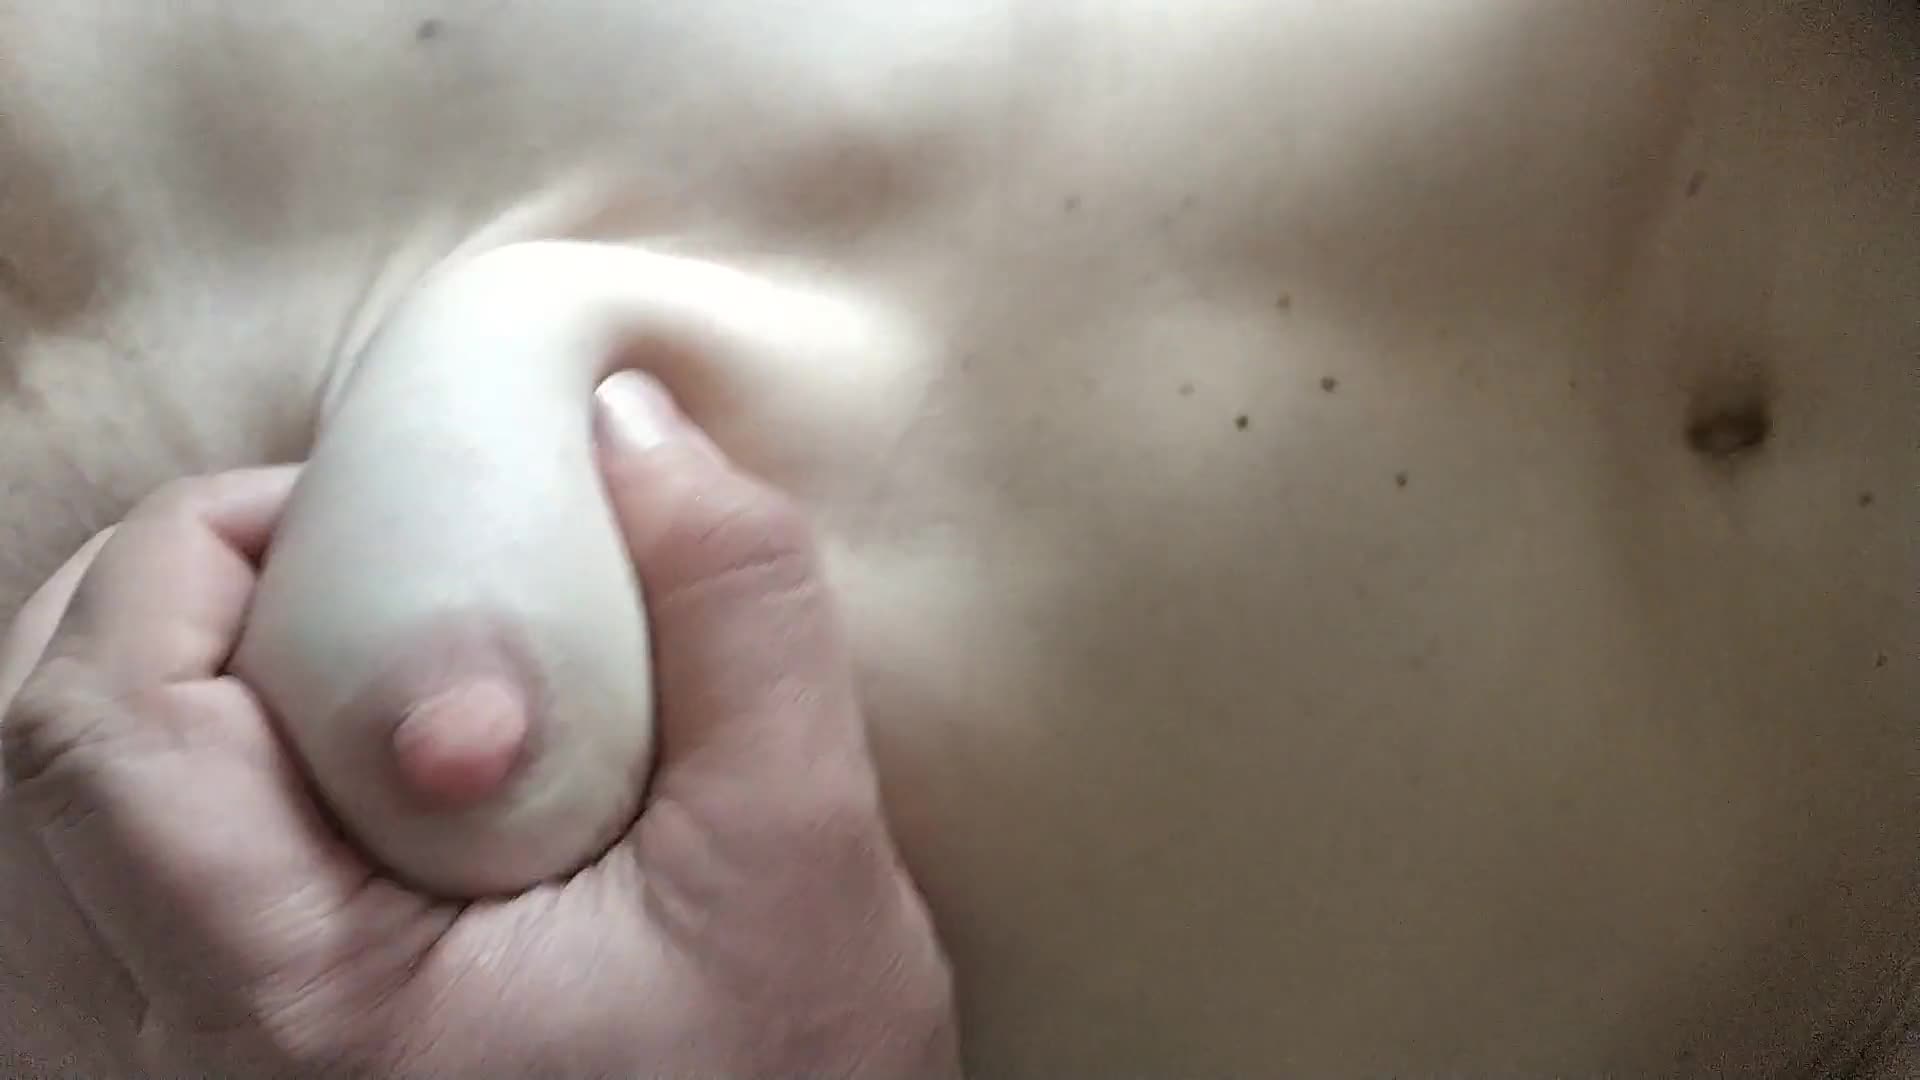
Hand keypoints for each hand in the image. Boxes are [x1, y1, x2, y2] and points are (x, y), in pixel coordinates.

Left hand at [0, 373, 959, 1078]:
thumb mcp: (806, 852)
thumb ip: (738, 613)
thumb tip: (628, 421)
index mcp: (304, 1009)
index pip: (102, 728)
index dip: (188, 554)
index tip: (351, 511)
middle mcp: (197, 1072)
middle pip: (41, 770)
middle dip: (166, 611)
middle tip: (338, 572)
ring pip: (58, 847)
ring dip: (170, 706)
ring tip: (333, 669)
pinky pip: (112, 920)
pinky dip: (188, 804)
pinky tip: (322, 787)